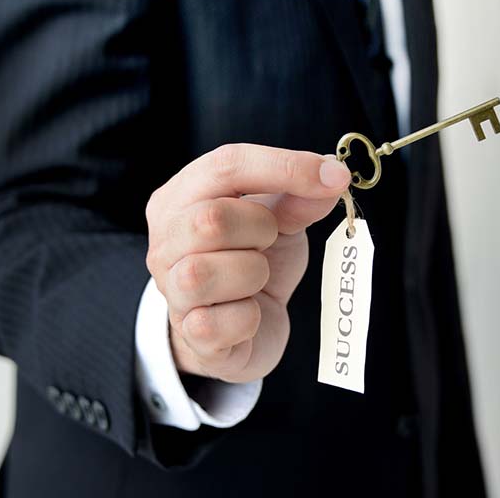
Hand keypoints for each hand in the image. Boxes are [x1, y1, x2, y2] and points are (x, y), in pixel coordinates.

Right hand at [145, 144, 350, 382]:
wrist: (242, 329)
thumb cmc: (251, 262)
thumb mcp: (277, 221)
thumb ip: (298, 197)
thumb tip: (331, 177)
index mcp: (180, 198)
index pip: (226, 165)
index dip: (284, 167)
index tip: (333, 177)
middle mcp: (165, 241)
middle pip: (212, 219)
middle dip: (260, 228)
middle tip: (269, 241)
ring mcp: (172, 290)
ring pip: (206, 273)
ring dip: (254, 273)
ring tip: (257, 278)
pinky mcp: (191, 335)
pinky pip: (223, 322)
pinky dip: (250, 318)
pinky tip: (250, 312)